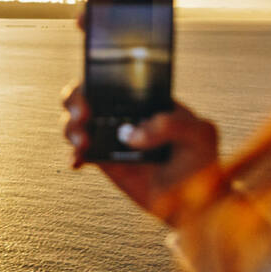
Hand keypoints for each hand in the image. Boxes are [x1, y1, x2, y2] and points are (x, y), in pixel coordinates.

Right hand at [61, 86, 225, 225]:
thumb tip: (131, 134)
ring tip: (84, 142)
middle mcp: (122, 111)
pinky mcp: (102, 159)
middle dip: (75, 100)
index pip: (115, 74)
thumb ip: (172, 125)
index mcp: (144, 96)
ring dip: (70, 127)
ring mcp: (109, 135)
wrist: (193, 201)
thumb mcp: (200, 133)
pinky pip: (79, 152)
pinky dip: (74, 155)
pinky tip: (78, 162)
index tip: (91, 70)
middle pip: (85, 94)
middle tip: (84, 114)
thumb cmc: (199, 159)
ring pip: (75, 122)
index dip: (97, 69)